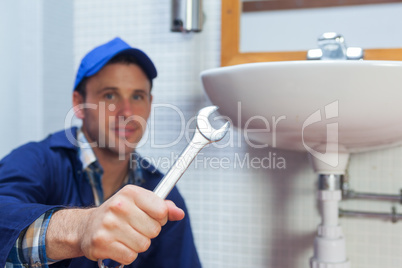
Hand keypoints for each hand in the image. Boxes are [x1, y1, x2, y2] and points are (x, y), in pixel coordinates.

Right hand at [46, 185, 184, 264]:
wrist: (86, 226)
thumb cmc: (118, 214)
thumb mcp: (139, 203)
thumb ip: (162, 206)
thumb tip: (180, 213)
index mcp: (131, 192)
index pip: (162, 210)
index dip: (160, 217)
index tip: (151, 217)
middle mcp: (119, 206)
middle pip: (154, 230)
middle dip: (148, 232)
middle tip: (134, 227)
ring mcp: (109, 224)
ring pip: (143, 245)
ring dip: (137, 244)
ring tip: (125, 236)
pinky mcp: (101, 243)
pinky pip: (130, 256)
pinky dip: (127, 255)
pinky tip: (118, 245)